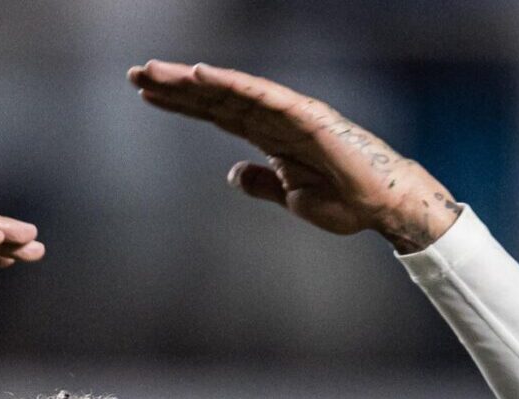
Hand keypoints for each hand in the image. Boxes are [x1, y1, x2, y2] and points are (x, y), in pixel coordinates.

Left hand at [127, 60, 460, 252]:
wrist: (384, 205)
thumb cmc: (346, 201)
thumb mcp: (291, 198)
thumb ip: (262, 183)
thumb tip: (233, 173)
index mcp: (269, 136)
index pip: (216, 113)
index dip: (182, 102)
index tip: (146, 94)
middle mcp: (275, 117)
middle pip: (216, 97)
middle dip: (175, 85)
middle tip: (135, 74)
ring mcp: (291, 114)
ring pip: (232, 91)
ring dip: (191, 81)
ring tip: (154, 72)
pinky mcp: (308, 117)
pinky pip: (263, 97)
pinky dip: (233, 84)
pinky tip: (203, 74)